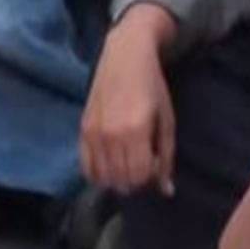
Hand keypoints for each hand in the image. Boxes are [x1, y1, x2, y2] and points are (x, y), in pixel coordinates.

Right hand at [80, 8, 176, 196]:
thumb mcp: (167, 121)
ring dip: (118, 179)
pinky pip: (86, 168)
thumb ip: (166, 157)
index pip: (139, 176)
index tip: (156, 164)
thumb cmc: (153, 88)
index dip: (150, 178)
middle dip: (136, 180)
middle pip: (121, 180)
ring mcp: (94, 133)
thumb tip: (167, 191)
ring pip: (103, 178)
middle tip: (143, 164)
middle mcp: (111, 135)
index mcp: (136, 131)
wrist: (125, 57)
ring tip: (128, 161)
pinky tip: (111, 162)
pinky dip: (99, 174)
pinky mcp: (82, 130)